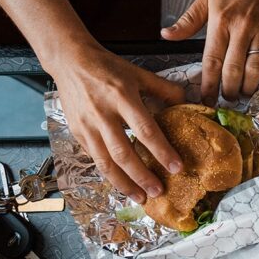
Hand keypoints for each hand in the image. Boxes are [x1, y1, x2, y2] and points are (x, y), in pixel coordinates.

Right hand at [51, 44, 185, 202]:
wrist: (70, 61)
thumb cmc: (108, 68)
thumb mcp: (138, 73)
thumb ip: (164, 89)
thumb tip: (188, 101)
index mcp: (123, 97)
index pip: (146, 130)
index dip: (162, 151)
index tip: (177, 168)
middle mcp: (103, 115)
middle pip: (123, 153)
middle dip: (142, 176)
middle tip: (158, 192)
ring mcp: (87, 126)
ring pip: (105, 162)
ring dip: (124, 183)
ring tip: (140, 197)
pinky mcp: (76, 133)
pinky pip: (94, 159)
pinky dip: (109, 174)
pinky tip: (122, 184)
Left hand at [161, 0, 258, 103]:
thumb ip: (188, 20)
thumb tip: (166, 36)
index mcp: (221, 20)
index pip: (212, 61)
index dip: (208, 85)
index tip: (205, 99)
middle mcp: (242, 28)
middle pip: (233, 71)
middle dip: (228, 91)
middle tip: (225, 98)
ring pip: (255, 71)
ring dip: (247, 88)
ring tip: (241, 93)